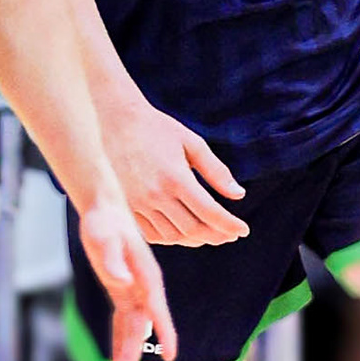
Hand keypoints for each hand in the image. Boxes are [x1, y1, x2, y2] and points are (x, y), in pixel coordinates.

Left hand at [77, 196, 179, 360]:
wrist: (104, 209)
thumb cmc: (105, 222)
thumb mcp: (105, 238)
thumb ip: (113, 260)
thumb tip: (121, 282)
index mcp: (146, 276)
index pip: (157, 309)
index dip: (164, 332)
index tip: (170, 356)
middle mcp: (144, 288)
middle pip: (141, 329)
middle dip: (132, 357)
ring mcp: (133, 291)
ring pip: (132, 331)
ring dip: (126, 356)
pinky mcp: (121, 292)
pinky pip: (122, 323)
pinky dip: (119, 342)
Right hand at [103, 103, 247, 247]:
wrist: (116, 121)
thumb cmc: (158, 129)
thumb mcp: (192, 143)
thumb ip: (216, 171)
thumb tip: (239, 195)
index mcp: (176, 178)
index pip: (209, 212)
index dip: (229, 224)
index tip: (243, 230)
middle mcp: (156, 195)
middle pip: (192, 229)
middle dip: (215, 235)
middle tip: (229, 235)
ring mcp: (138, 204)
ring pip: (172, 236)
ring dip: (194, 239)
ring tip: (208, 234)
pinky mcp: (126, 207)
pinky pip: (151, 234)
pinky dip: (170, 238)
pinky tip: (182, 232)